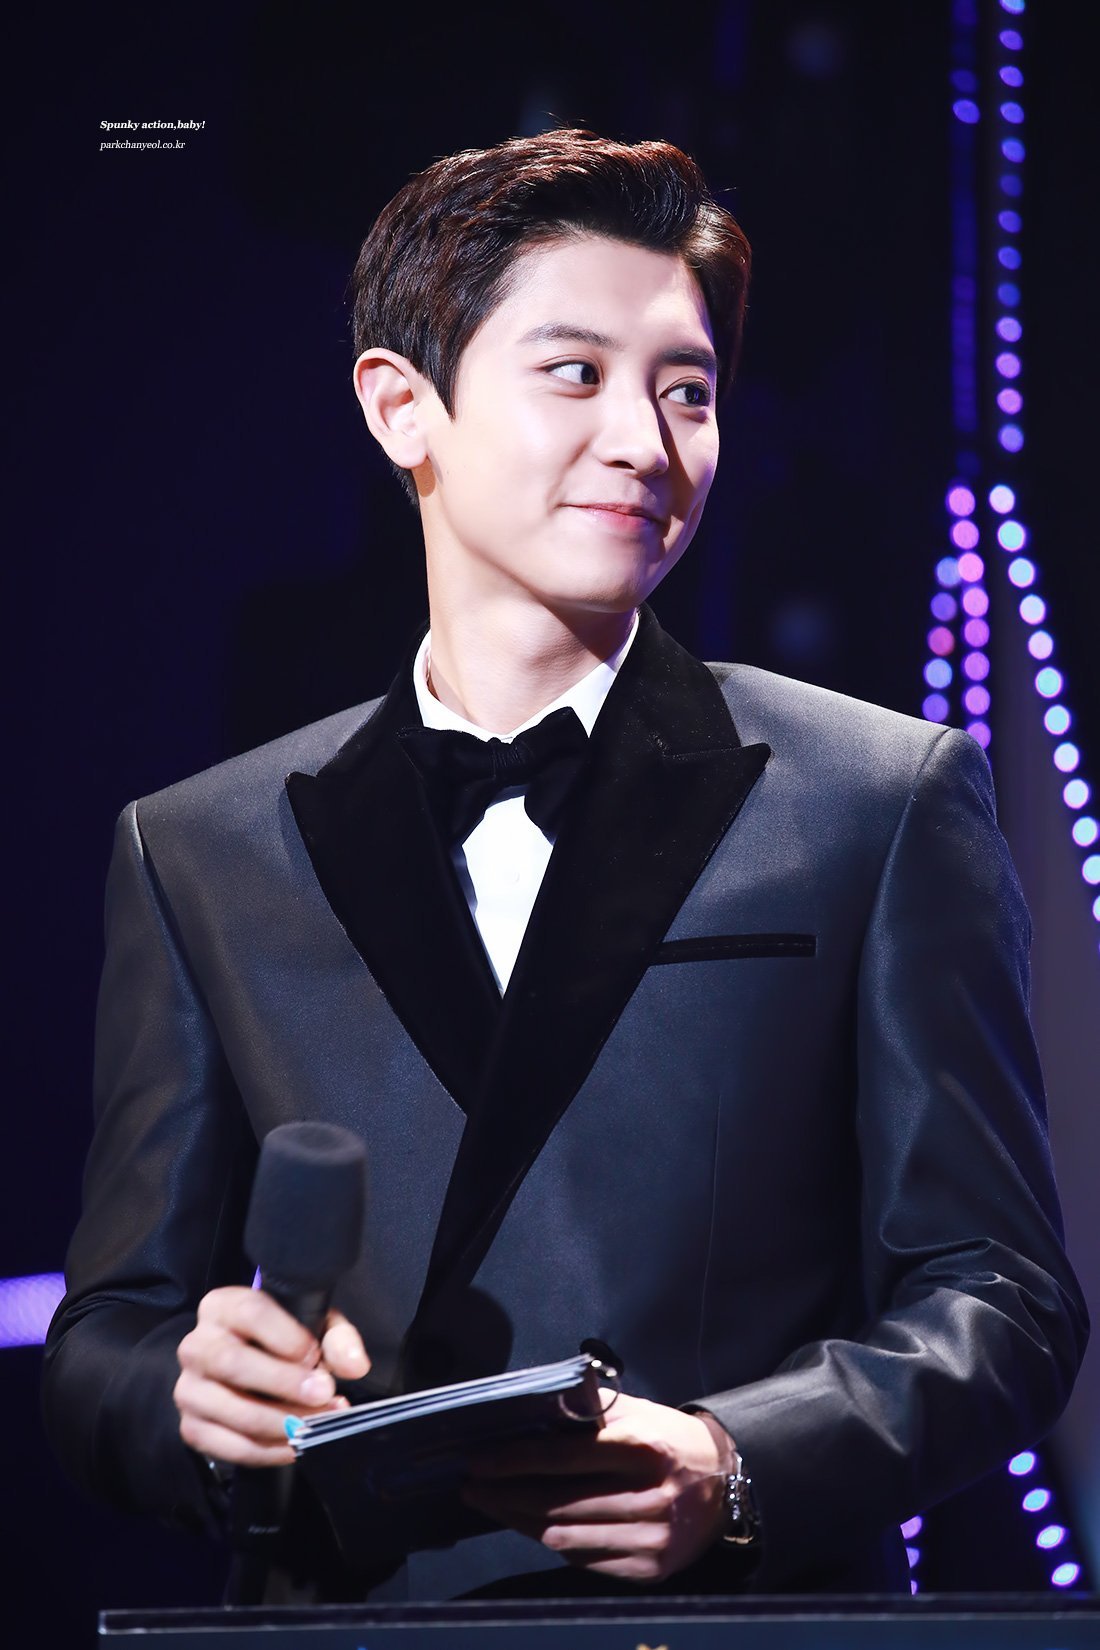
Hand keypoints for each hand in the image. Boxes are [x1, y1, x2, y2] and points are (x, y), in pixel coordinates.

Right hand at [174, 1286, 369, 1467]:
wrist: (253, 1370)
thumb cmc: (284, 1342)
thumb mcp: (313, 1327)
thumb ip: (338, 1340)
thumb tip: (354, 1365)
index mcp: (223, 1306)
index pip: (250, 1313)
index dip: (286, 1336)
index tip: (314, 1355)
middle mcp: (197, 1345)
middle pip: (232, 1362)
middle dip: (283, 1383)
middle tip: (322, 1394)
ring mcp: (190, 1388)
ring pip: (232, 1409)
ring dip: (280, 1423)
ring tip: (315, 1424)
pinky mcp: (193, 1427)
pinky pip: (229, 1446)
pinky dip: (267, 1452)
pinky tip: (294, 1445)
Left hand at [462, 1390, 733, 1582]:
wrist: (726, 1484)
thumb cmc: (669, 1440)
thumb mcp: (636, 1413)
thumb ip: (587, 1413)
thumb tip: (530, 1416)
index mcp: (644, 1448)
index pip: (563, 1457)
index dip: (514, 1461)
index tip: (478, 1461)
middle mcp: (650, 1496)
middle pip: (557, 1502)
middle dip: (505, 1495)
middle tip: (472, 1487)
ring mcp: (651, 1538)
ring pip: (564, 1537)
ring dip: (520, 1521)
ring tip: (494, 1505)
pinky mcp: (650, 1569)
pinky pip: (585, 1560)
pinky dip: (555, 1542)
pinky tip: (534, 1524)